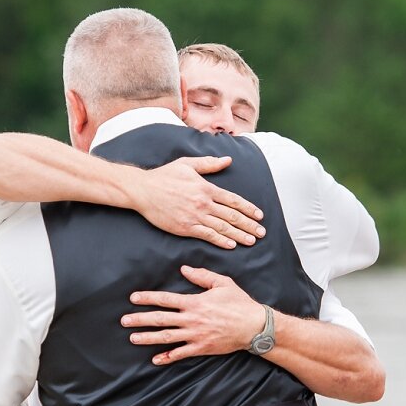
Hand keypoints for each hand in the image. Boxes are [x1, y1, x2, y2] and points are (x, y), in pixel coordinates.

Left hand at [123, 266, 263, 364]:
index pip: (165, 299)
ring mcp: (195, 335)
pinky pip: (181, 354)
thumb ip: (202, 276)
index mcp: (195, 302)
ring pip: (166, 337)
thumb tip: (184, 269)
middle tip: (124, 320)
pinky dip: (167, 358)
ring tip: (132, 338)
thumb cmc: (239, 303)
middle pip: (160, 319)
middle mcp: (191, 319)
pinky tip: (155, 360)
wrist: (254, 326)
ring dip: (147, 338)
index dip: (148, 298)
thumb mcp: (223, 283)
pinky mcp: (202, 348)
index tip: (134, 298)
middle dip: (140, 319)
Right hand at [126, 156, 265, 248]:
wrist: (143, 190)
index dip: (248, 208)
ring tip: (252, 240)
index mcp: (206, 188)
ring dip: (240, 235)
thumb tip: (228, 160)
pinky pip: (207, 236)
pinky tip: (231, 245)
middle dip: (249, 225)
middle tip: (262, 232)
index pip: (233, 200)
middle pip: (232, 216)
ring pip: (223, 228)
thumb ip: (209, 164)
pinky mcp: (185, 228)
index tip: (259, 215)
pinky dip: (221, 241)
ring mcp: (195, 216)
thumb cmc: (164, 176)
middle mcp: (203, 203)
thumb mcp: (187, 164)